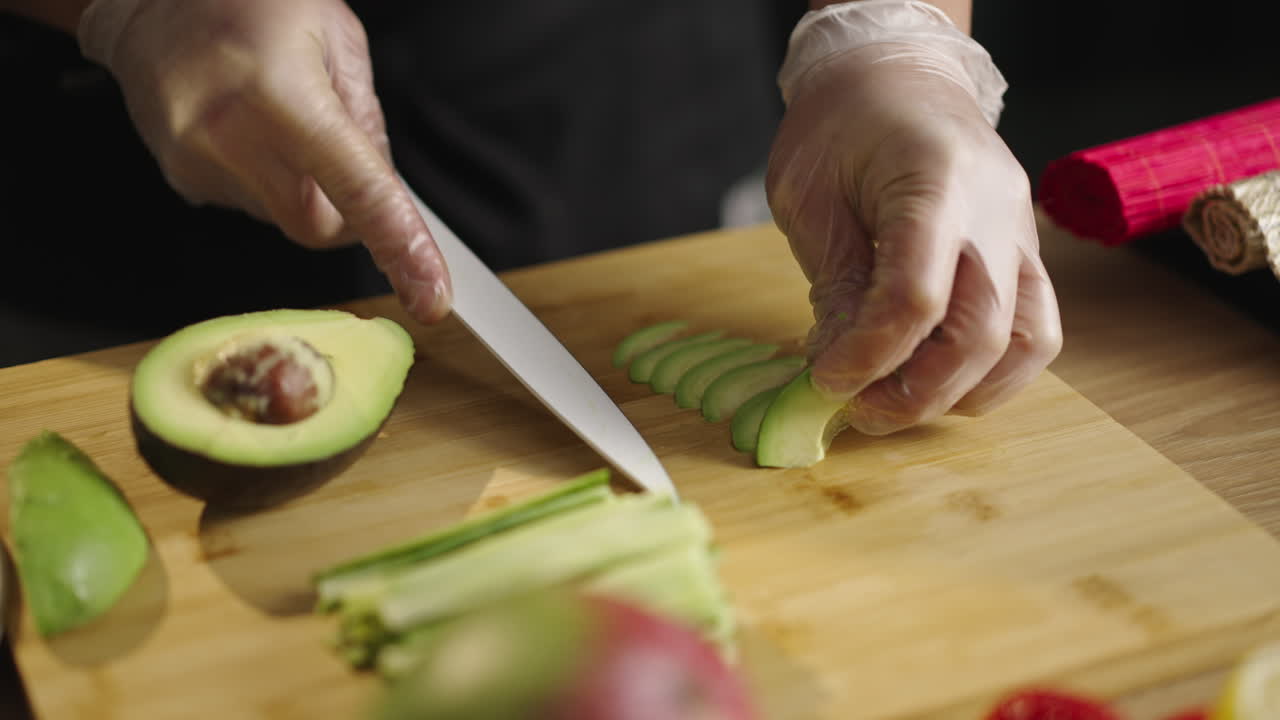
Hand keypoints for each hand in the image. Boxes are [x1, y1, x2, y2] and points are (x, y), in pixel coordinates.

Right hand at [78, 0, 451, 322]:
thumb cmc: (246, 2)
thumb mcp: (334, 36)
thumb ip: (365, 118)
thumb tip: (387, 185)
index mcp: (282, 97)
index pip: (357, 193)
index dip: (401, 248)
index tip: (430, 296)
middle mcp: (231, 137)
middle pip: (318, 227)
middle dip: (344, 209)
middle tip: (338, 155)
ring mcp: (197, 164)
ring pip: (283, 217)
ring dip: (300, 185)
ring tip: (278, 117)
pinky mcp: (182, 179)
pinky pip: (249, 204)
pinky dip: (265, 179)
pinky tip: (248, 129)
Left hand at [766, 40, 1061, 434]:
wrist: (893, 71)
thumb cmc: (841, 124)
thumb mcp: (810, 194)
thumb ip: (838, 280)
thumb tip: (844, 367)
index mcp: (935, 180)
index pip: (917, 296)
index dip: (868, 356)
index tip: (826, 381)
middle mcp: (994, 209)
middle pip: (981, 332)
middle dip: (917, 392)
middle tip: (859, 408)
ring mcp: (1019, 232)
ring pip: (1027, 341)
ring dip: (964, 392)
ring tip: (898, 401)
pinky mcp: (1024, 251)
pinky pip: (1034, 328)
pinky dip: (993, 372)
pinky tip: (938, 381)